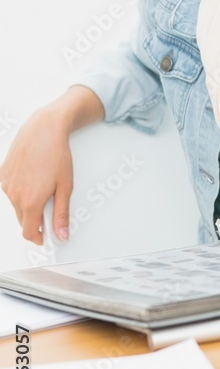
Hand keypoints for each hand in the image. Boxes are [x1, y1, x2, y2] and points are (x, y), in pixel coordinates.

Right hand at [0, 109, 73, 244]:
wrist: (43, 130)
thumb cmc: (56, 154)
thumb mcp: (65, 187)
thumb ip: (61, 214)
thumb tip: (62, 234)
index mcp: (30, 201)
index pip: (29, 232)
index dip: (38, 238)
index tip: (45, 237)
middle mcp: (14, 195)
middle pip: (22, 220)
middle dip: (35, 220)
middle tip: (49, 207)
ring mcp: (6, 184)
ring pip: (16, 205)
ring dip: (27, 204)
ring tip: (42, 185)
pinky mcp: (2, 174)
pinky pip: (10, 190)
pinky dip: (20, 190)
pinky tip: (32, 177)